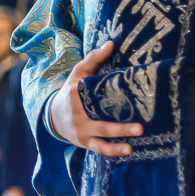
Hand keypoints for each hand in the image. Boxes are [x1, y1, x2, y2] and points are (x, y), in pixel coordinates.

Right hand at [49, 41, 142, 155]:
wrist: (53, 116)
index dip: (111, 96)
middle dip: (120, 128)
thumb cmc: (70, 92)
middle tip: (141, 128)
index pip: (94, 94)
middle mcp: (79, 116)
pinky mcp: (84, 142)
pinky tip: (128, 151)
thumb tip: (112, 44)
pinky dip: (112, 152)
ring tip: (131, 147)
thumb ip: (93, 59)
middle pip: (101, 123)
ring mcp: (81, 131)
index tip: (132, 95)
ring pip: (100, 140)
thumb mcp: (77, 73)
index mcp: (77, 96)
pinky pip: (99, 149)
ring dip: (116, 145)